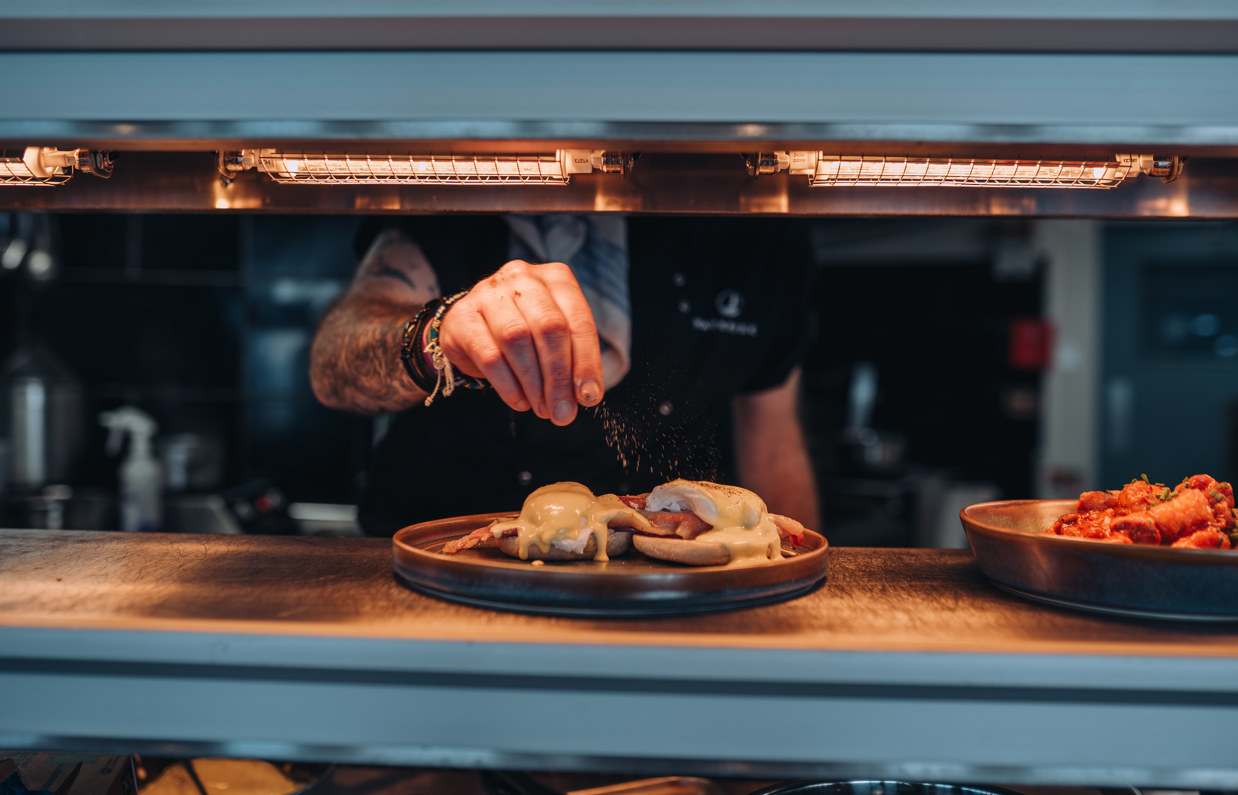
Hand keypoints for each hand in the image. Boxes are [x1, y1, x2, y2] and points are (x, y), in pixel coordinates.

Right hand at [436, 260, 603, 425]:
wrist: (470, 325)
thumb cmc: (524, 329)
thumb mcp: (553, 337)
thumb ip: (571, 359)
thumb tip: (585, 395)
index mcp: (556, 278)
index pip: (578, 321)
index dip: (586, 362)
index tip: (588, 396)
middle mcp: (523, 278)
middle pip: (549, 328)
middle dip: (559, 376)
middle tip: (563, 411)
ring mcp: (489, 293)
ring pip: (517, 339)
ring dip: (534, 383)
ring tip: (542, 408)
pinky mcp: (463, 317)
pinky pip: (490, 355)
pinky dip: (508, 385)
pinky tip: (519, 401)